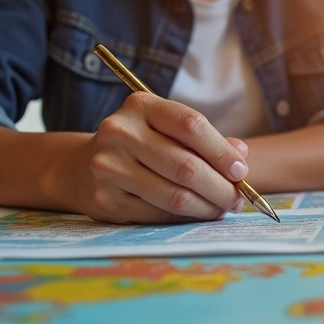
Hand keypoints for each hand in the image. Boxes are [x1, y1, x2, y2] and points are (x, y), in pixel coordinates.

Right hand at [64, 93, 250, 223]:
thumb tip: (240, 155)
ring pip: (174, 195)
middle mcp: (119, 132)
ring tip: (222, 209)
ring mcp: (108, 167)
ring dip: (207, 207)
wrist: (82, 166)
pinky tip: (198, 214)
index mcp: (140, 106)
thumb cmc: (141, 145)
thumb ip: (205, 139)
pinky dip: (185, 217)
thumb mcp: (168, 130)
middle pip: (185, 166)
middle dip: (221, 187)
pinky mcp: (104, 199)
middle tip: (237, 199)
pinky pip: (158, 214)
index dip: (222, 151)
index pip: (191, 125)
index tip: (241, 171)